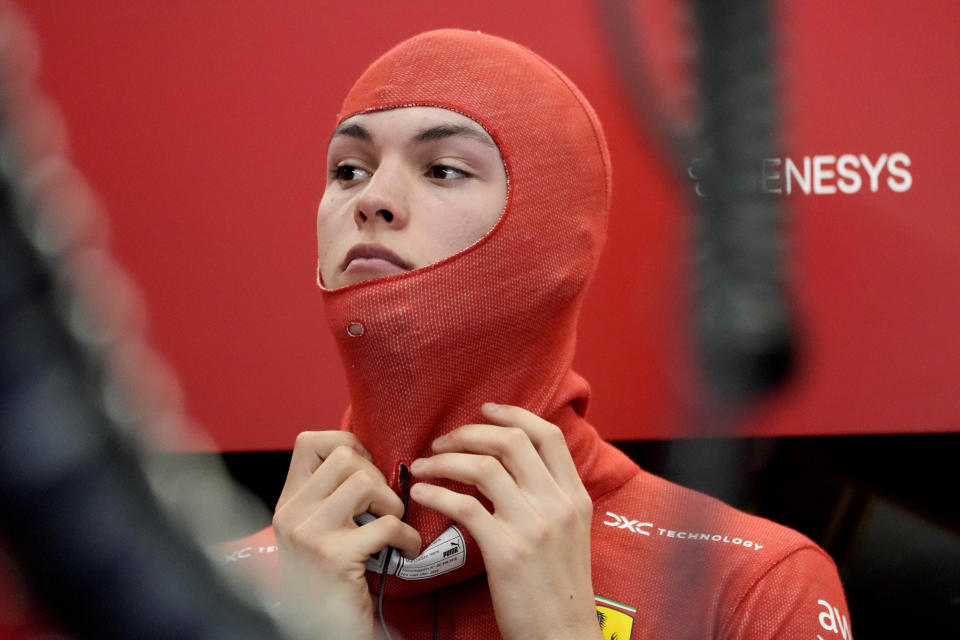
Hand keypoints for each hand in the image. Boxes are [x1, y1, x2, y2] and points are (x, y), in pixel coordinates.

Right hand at [273, 431, 420, 638]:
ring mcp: (310, 535)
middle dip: (378, 478)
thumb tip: (370, 456)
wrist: (323, 632)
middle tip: (383, 509)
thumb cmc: (331, 581)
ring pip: (365, 483)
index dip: (349, 446)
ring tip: (393, 527)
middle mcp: (291, 514)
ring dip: (392, 504)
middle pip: (346, 458)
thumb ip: (332, 495)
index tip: (367, 472)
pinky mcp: (335, 557)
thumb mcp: (317, 531)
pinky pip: (388, 523)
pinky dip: (408, 536)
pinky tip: (405, 550)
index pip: (309, 441)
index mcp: (287, 503)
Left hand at [409, 404, 601, 639]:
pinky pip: (464, 507)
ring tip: (423, 464)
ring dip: (445, 460)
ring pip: (483, 468)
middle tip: (443, 440)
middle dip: (470, 432)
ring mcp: (533, 526)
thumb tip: (511, 467)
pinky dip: (437, 492)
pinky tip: (422, 492)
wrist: (562, 635)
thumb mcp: (568, 532)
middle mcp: (557, 504)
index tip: (485, 410)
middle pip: (511, 442)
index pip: (547, 435)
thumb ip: (548, 496)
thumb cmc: (558, 586)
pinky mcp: (506, 551)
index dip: (514, 414)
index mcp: (575, 496)